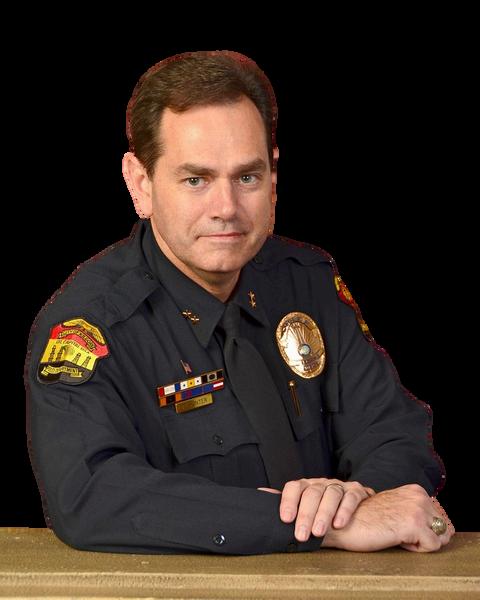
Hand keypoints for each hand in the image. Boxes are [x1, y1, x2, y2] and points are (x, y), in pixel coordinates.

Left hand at [257, 477, 374, 541]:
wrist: (371, 516)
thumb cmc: (335, 519)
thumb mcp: (312, 518)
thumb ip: (293, 512)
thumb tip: (262, 499)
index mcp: (309, 488)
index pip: (294, 487)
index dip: (288, 502)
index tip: (285, 520)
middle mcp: (323, 483)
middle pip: (312, 493)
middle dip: (306, 514)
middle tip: (302, 535)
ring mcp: (341, 486)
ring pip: (330, 493)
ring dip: (323, 513)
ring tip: (319, 532)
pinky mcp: (359, 492)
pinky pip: (351, 497)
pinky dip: (344, 510)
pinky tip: (340, 524)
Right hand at [321, 483, 454, 551]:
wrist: (345, 521)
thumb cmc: (368, 519)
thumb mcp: (395, 508)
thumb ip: (415, 511)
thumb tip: (445, 530)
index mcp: (415, 490)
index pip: (439, 517)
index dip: (422, 529)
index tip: (399, 526)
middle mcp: (419, 495)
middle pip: (442, 528)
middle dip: (424, 536)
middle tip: (397, 531)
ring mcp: (417, 508)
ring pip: (439, 537)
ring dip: (419, 542)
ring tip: (396, 534)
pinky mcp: (415, 524)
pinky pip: (432, 546)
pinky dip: (416, 549)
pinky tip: (395, 538)